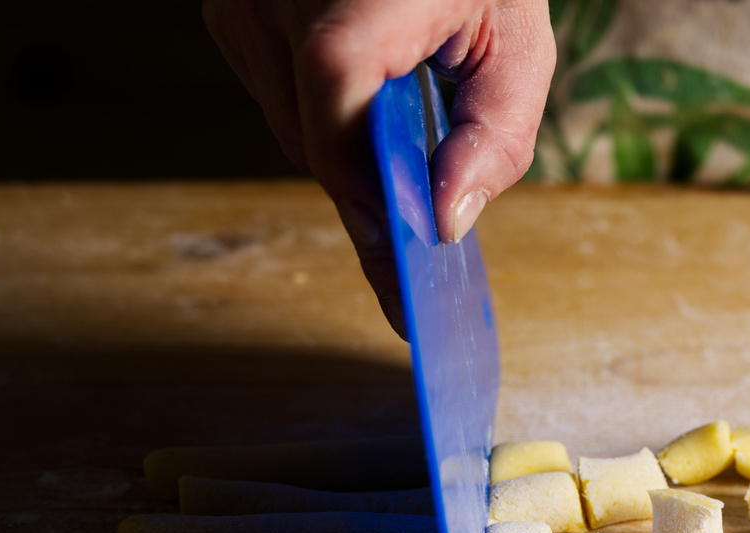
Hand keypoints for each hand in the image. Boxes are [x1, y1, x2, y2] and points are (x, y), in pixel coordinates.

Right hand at [203, 0, 555, 333]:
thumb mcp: (517, 43)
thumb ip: (494, 137)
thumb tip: (446, 219)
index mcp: (353, 3)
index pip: (340, 134)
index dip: (376, 211)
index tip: (407, 287)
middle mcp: (276, 0)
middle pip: (318, 148)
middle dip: (376, 187)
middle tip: (425, 226)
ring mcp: (243, 5)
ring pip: (295, 133)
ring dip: (353, 147)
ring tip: (406, 113)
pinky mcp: (232, 13)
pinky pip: (279, 101)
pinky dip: (328, 116)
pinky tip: (371, 88)